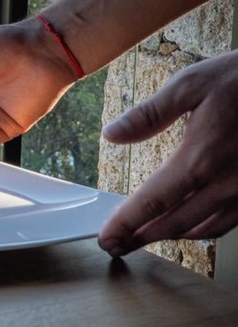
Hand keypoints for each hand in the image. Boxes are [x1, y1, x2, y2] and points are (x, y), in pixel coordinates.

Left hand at [98, 50, 237, 256]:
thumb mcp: (190, 84)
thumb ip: (149, 114)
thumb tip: (112, 133)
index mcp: (200, 157)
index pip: (154, 200)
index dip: (126, 223)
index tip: (106, 238)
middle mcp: (225, 182)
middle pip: (175, 223)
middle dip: (141, 237)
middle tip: (115, 246)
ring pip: (203, 229)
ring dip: (170, 237)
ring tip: (144, 238)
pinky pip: (228, 222)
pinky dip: (201, 230)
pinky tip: (187, 226)